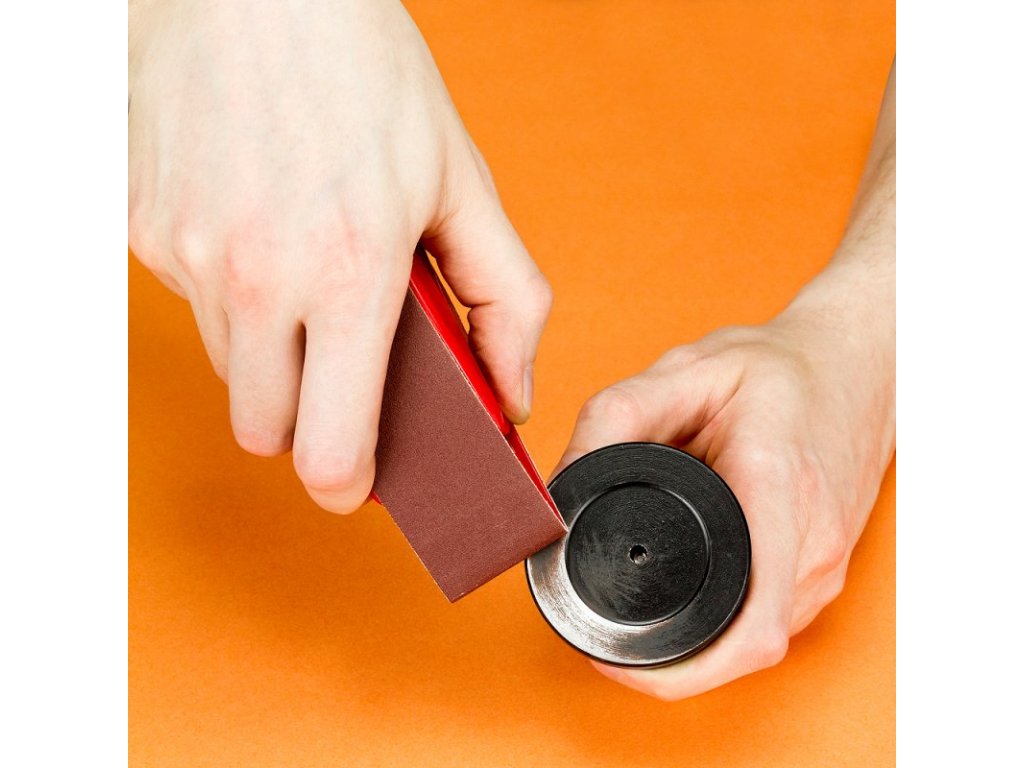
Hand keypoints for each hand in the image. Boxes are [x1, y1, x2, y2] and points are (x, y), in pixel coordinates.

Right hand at [128, 0, 550, 512]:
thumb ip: (506, 300)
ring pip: (228, 368)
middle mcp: (256, 277)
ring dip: (269, 349)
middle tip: (339, 369)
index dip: (347, 483)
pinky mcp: (141, 228)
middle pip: (264, 432)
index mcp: (348, 274)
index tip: (358, 481)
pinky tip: (259, 226)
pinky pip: (189, 303)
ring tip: (307, 271)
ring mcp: (186, 254)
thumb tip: (513, 393)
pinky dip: (228, 290)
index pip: (326, 450)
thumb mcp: (462, 182)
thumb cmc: (365, 74)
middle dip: (305, 421)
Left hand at [554, 266, 894, 699]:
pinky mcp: (826, 568)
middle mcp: (811, 541)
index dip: (681, 664)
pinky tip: (688, 599)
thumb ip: (615, 417)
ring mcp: (825, 562)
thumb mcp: (686, 370)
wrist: (855, 362)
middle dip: (670, 660)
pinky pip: (773, 622)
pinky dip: (726, 627)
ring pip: (757, 643)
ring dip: (699, 647)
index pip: (751, 623)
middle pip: (743, 648)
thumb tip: (562, 486)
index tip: (618, 658)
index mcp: (776, 489)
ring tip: (640, 614)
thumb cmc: (775, 367)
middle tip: (606, 636)